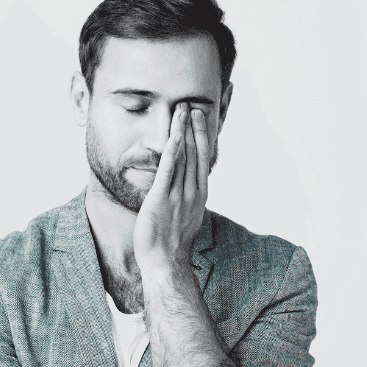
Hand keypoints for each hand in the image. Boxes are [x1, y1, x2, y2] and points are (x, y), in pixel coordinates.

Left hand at [133, 103, 211, 271]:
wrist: (165, 261)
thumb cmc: (171, 242)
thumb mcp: (184, 215)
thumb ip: (184, 197)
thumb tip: (183, 187)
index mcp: (199, 194)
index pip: (204, 159)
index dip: (203, 136)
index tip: (202, 118)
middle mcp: (193, 191)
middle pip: (197, 153)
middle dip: (196, 128)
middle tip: (194, 105)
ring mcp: (179, 195)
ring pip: (185, 157)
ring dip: (184, 131)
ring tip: (183, 110)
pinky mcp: (163, 199)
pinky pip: (169, 170)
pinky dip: (173, 150)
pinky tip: (175, 135)